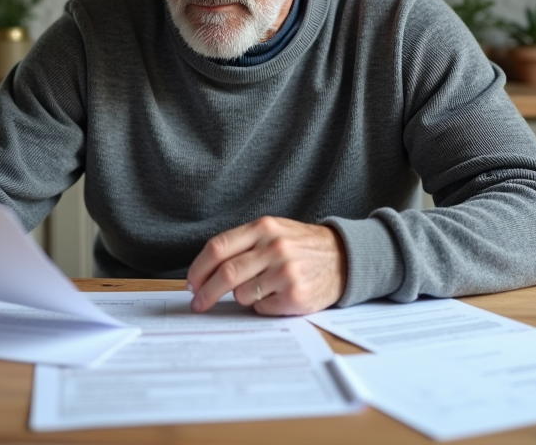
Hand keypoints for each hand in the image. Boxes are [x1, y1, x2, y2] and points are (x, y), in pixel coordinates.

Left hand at [186, 216, 346, 315]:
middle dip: (206, 293)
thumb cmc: (301, 246)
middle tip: (198, 303)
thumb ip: (243, 245)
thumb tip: (204, 274)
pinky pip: (262, 308)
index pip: (218, 248)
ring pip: (242, 294)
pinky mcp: (295, 295)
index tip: (191, 283)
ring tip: (261, 289)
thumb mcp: (274, 231)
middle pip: (225, 274)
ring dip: (243, 297)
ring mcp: (286, 272)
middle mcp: (274, 247)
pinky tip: (278, 295)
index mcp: (264, 227)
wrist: (344, 258)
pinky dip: (263, 306)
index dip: (198, 268)